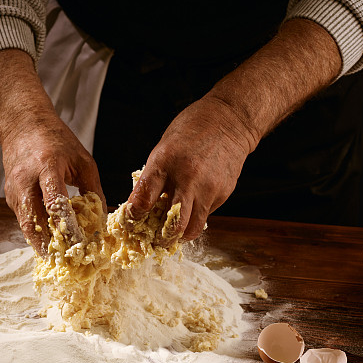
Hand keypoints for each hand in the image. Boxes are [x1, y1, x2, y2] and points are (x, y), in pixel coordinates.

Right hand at [0, 49, 104, 256]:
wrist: (22, 125)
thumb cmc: (57, 141)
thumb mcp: (83, 160)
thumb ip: (94, 191)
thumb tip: (102, 222)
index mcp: (47, 167)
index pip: (55, 202)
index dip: (68, 226)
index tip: (82, 244)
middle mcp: (25, 180)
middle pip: (35, 220)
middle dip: (52, 244)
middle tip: (69, 264)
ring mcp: (14, 190)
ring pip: (27, 226)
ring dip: (42, 245)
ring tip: (60, 261)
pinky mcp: (10, 197)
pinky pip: (24, 221)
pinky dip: (37, 235)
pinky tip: (51, 246)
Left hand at [127, 94, 255, 244]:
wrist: (229, 121)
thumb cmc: (192, 130)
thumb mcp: (163, 147)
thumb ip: (153, 176)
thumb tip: (141, 204)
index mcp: (165, 161)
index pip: (145, 198)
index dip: (135, 215)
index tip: (133, 220)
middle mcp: (188, 177)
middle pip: (173, 223)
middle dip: (161, 238)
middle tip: (155, 241)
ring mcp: (208, 188)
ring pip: (193, 227)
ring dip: (180, 236)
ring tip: (172, 235)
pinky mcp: (223, 193)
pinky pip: (205, 214)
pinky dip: (195, 215)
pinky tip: (192, 205)